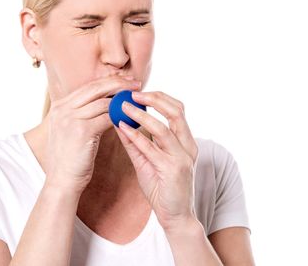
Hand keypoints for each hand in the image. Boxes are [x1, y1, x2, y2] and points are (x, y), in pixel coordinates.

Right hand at [43, 75, 140, 194]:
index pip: (88, 86)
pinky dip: (122, 117)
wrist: (61, 181)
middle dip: (119, 84)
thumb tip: (105, 102)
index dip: (109, 81)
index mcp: (59, 106)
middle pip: (96, 88)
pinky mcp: (82, 130)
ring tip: (138, 102)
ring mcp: (71, 118)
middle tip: (137, 84)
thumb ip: (81, 114)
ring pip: (104, 102)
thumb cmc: (70, 158)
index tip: (126, 81)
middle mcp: (63, 109)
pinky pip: (108, 118)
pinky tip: (132, 118)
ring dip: (124, 102)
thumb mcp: (69, 130)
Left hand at [114, 91, 198, 231]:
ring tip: (123, 106)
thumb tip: (119, 121)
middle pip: (176, 111)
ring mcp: (182, 158)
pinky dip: (136, 136)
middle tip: (131, 93)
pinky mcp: (173, 170)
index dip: (159, 97)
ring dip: (141, 115)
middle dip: (154, 99)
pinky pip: (152, 149)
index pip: (177, 109)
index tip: (138, 91)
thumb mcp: (148, 160)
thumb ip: (136, 142)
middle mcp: (188, 146)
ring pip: (163, 128)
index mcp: (185, 141)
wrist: (176, 216)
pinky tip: (122, 128)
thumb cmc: (163, 188)